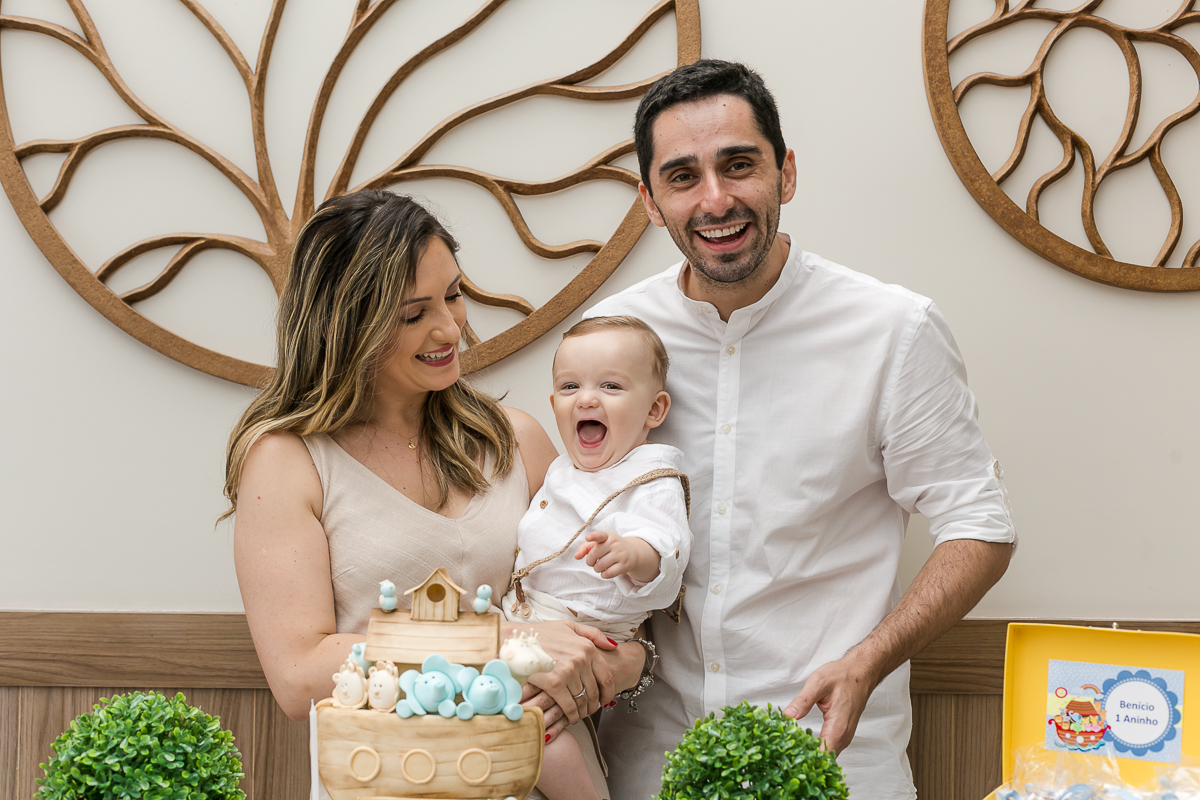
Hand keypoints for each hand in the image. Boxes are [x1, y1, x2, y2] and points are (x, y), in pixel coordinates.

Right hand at [514, 620, 616, 738]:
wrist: (515, 640)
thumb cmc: (541, 634)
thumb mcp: (569, 626)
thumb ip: (593, 634)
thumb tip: (612, 646)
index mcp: (587, 647)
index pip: (606, 676)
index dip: (608, 692)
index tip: (605, 700)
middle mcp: (581, 659)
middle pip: (594, 691)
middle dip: (594, 704)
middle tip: (589, 710)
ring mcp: (568, 672)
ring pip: (582, 700)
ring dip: (582, 711)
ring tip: (579, 714)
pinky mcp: (554, 683)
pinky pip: (569, 706)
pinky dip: (572, 715)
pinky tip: (570, 717)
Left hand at [576, 530, 658, 581]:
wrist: (632, 552)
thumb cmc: (610, 547)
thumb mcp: (599, 543)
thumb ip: (585, 548)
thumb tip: (576, 556)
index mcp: (607, 536)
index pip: (599, 535)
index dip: (593, 536)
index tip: (587, 537)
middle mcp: (614, 543)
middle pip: (594, 555)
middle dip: (590, 561)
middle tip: (593, 562)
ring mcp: (620, 554)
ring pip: (600, 565)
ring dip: (596, 569)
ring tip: (599, 566)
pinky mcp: (624, 565)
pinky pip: (608, 573)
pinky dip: (603, 575)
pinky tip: (606, 571)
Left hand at [783, 653, 879, 754]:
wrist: (860, 673)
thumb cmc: (842, 676)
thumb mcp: (818, 683)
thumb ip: (802, 701)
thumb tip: (787, 716)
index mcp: (838, 725)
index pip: (823, 754)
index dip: (807, 759)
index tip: (789, 757)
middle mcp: (844, 735)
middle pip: (825, 759)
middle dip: (806, 759)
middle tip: (785, 756)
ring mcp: (844, 736)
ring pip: (828, 756)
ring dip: (811, 755)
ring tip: (791, 752)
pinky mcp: (842, 734)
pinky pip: (830, 748)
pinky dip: (817, 749)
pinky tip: (803, 745)